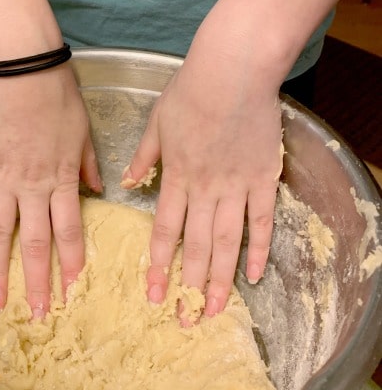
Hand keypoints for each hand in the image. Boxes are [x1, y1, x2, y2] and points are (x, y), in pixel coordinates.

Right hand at [0, 64, 101, 316]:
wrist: (22, 69)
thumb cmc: (58, 95)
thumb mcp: (85, 130)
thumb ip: (90, 164)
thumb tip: (99, 190)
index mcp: (63, 177)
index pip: (69, 230)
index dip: (71, 263)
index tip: (72, 290)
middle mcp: (33, 186)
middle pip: (35, 242)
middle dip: (38, 281)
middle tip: (38, 314)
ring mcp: (3, 179)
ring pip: (1, 233)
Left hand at [123, 21, 282, 318]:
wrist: (233, 71)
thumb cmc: (191, 91)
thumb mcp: (156, 121)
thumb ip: (143, 157)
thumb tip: (126, 183)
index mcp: (176, 176)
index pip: (164, 230)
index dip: (158, 265)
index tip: (153, 293)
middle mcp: (204, 189)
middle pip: (197, 245)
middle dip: (188, 285)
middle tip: (185, 318)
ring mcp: (236, 186)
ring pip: (227, 241)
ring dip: (221, 278)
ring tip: (214, 310)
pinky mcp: (263, 178)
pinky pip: (262, 221)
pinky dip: (258, 249)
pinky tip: (254, 275)